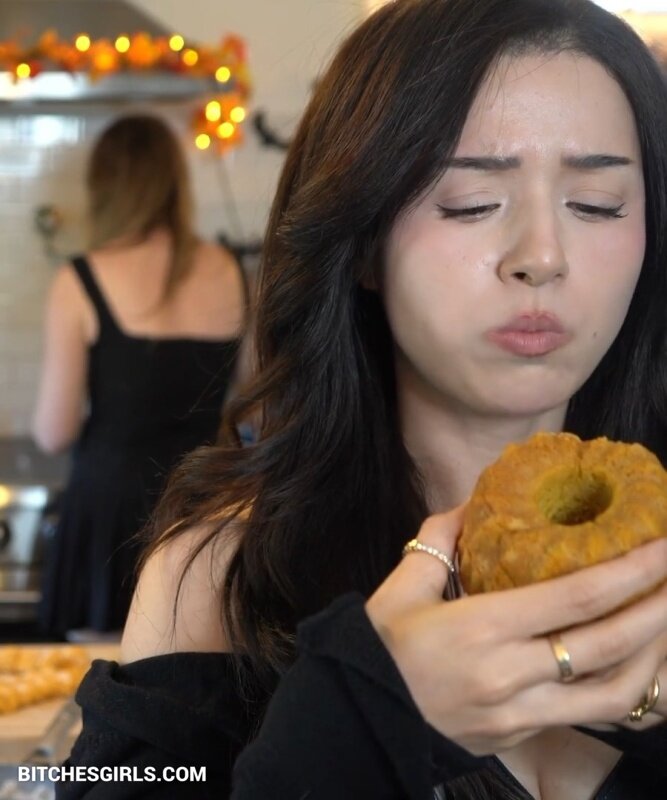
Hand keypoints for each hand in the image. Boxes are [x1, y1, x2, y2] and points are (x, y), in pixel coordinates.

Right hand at [365, 505, 666, 755]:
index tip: (664, 546)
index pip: (575, 598)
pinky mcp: (521, 734)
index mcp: (481, 629)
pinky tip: (637, 663)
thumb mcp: (400, 588)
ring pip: (612, 692)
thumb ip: (439, 542)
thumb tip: (469, 506)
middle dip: (657, 608)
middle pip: (607, 644)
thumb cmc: (379, 649)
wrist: (361, 719)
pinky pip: (588, 714)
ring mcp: (520, 713)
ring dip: (652, 655)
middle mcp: (510, 674)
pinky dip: (624, 688)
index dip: (630, 571)